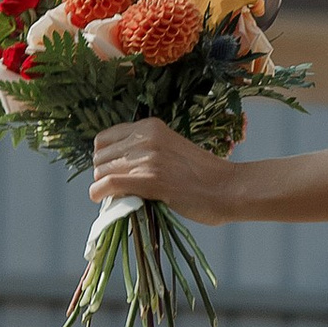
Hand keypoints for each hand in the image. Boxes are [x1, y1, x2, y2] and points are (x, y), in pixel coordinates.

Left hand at [90, 117, 238, 223]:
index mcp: (150, 126)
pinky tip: (101, 200)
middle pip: (100, 157)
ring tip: (120, 196)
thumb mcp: (171, 149)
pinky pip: (107, 185)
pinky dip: (98, 194)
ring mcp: (146, 157)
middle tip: (119, 189)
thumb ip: (145, 151)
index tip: (114, 172)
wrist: (229, 188)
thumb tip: (115, 168)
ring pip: (101, 171)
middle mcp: (145, 137)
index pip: (104, 139)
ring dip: (104, 187)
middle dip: (104, 174)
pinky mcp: (147, 179)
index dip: (105, 158)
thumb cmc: (205, 175)